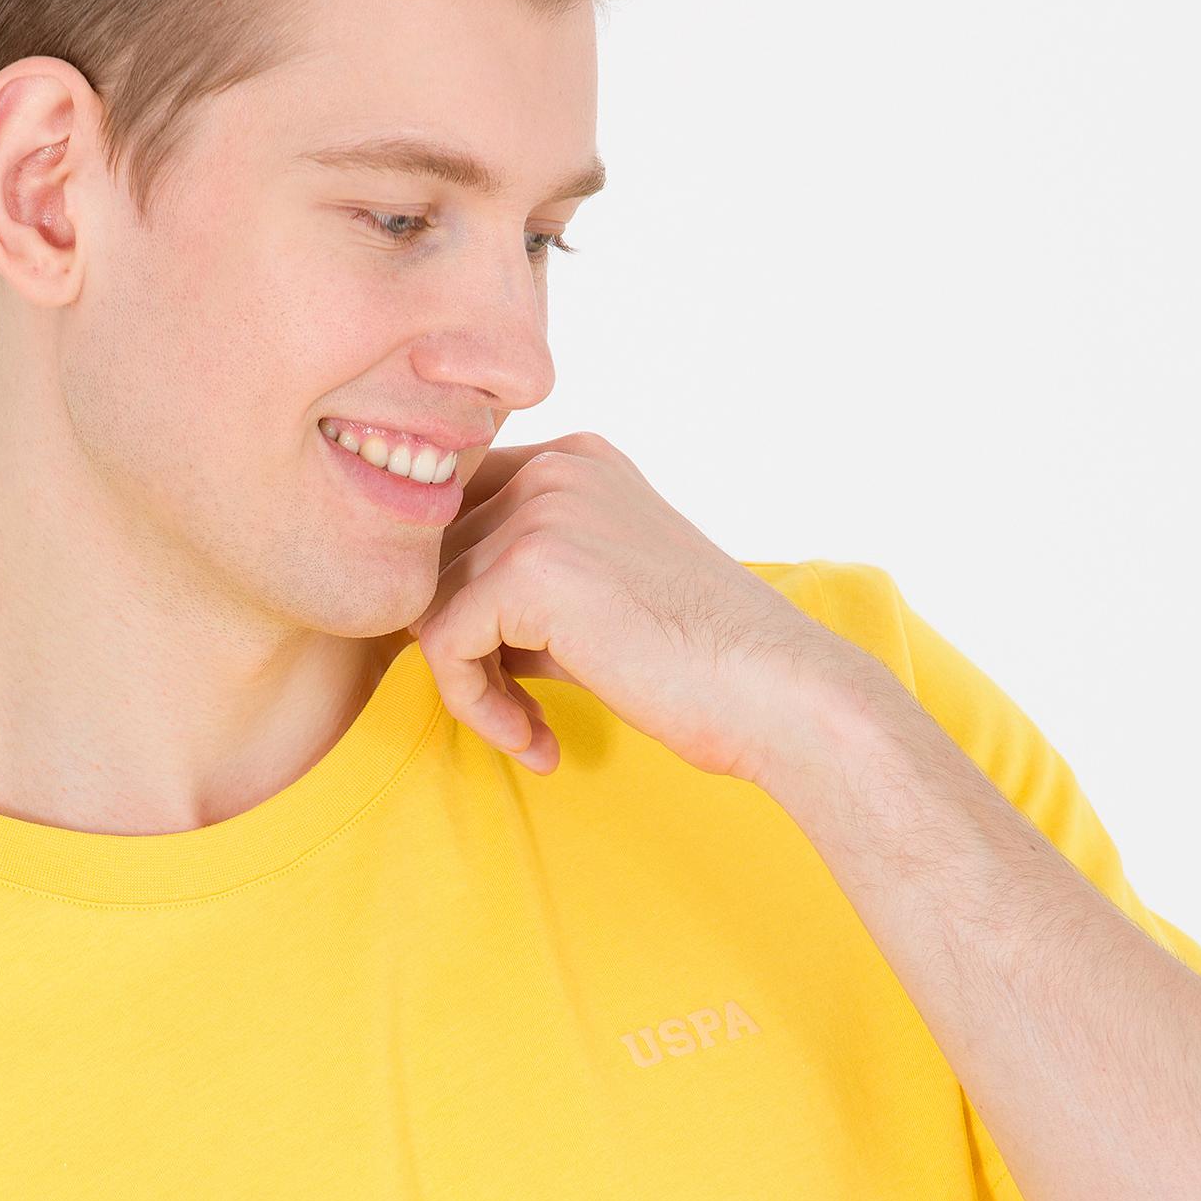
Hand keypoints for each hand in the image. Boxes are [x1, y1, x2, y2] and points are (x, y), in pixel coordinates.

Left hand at [407, 430, 851, 783]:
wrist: (779, 692)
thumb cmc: (699, 664)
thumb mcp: (596, 600)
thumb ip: (518, 587)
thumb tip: (421, 615)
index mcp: (575, 460)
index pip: (455, 516)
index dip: (458, 601)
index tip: (503, 676)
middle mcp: (555, 466)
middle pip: (432, 558)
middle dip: (458, 646)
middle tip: (515, 714)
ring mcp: (541, 509)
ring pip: (428, 602)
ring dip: (468, 685)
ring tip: (529, 731)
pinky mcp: (528, 568)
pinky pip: (442, 645)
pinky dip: (475, 706)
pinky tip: (535, 740)